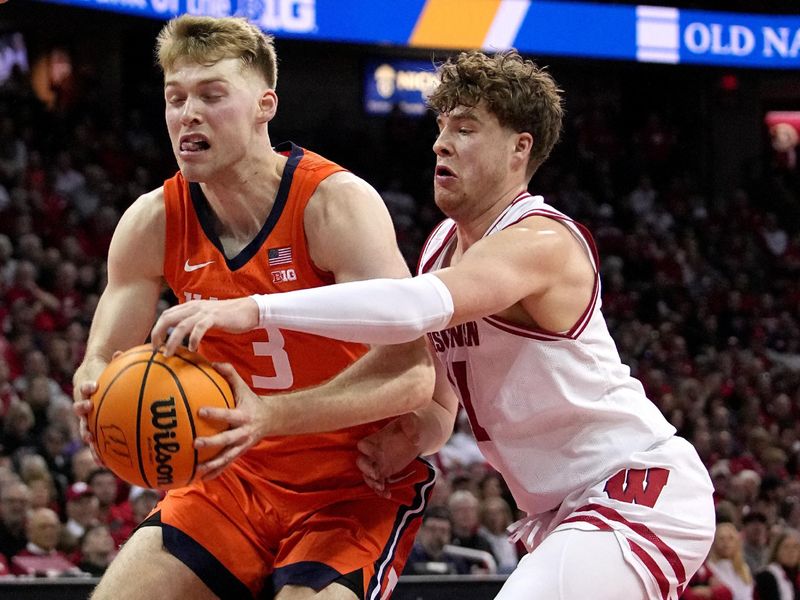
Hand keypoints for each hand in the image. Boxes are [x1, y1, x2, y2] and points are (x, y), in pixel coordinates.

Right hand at [72, 351, 122, 465]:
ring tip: (94, 444)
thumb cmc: (103, 373)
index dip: (87, 386)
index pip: (84, 386)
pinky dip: (98, 453)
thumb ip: (116, 362)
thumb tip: (122, 351)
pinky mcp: (91, 430)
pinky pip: (95, 443)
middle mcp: (83, 405)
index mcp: (85, 389)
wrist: (89, 382)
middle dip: (84, 410)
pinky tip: (105, 465)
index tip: (92, 386)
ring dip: (89, 436)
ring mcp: (85, 419)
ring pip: (85, 429)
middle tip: (89, 408)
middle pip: (80, 409)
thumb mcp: (107, 366)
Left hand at [151, 297, 259, 356]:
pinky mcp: (214, 317)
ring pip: (181, 325)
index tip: (154, 344)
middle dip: (158, 333)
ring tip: (168, 354)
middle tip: (155, 350)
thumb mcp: (206, 319)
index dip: (157, 328)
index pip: (166, 314)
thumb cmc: (227, 318)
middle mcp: (193, 307)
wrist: (247, 310)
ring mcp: (204, 311)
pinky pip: (199, 328)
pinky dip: (193, 339)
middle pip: (167, 318)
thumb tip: (181, 341)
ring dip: (172, 341)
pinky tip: (192, 349)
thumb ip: (193, 325)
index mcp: (189, 307)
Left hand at [194, 363, 269, 479]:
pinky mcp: (239, 453)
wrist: (270, 419)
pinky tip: (199, 478)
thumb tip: (212, 363)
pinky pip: (226, 464)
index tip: (200, 411)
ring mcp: (241, 445)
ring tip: (197, 470)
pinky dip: (214, 472)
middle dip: (211, 443)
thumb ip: (229, 374)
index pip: (228, 415)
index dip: (215, 414)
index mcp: (243, 415)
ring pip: (226, 457)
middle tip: (195, 443)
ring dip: (212, 465)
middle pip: (227, 440)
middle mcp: (243, 433)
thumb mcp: (243, 386)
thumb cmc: (250, 400)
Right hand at [356, 413, 420, 497]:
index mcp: (376, 439)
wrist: (416, 436)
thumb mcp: (411, 422)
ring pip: (368, 476)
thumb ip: (410, 425)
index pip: (363, 445)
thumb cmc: (410, 425)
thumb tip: (415, 437)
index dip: (366, 450)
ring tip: (382, 488)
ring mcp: (378, 464)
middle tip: (377, 475)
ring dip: (373, 483)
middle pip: (362, 462)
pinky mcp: (385, 472)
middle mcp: (374, 452)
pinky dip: (381, 491)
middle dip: (366, 469)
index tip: (374, 454)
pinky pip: (379, 483)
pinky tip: (388, 495)